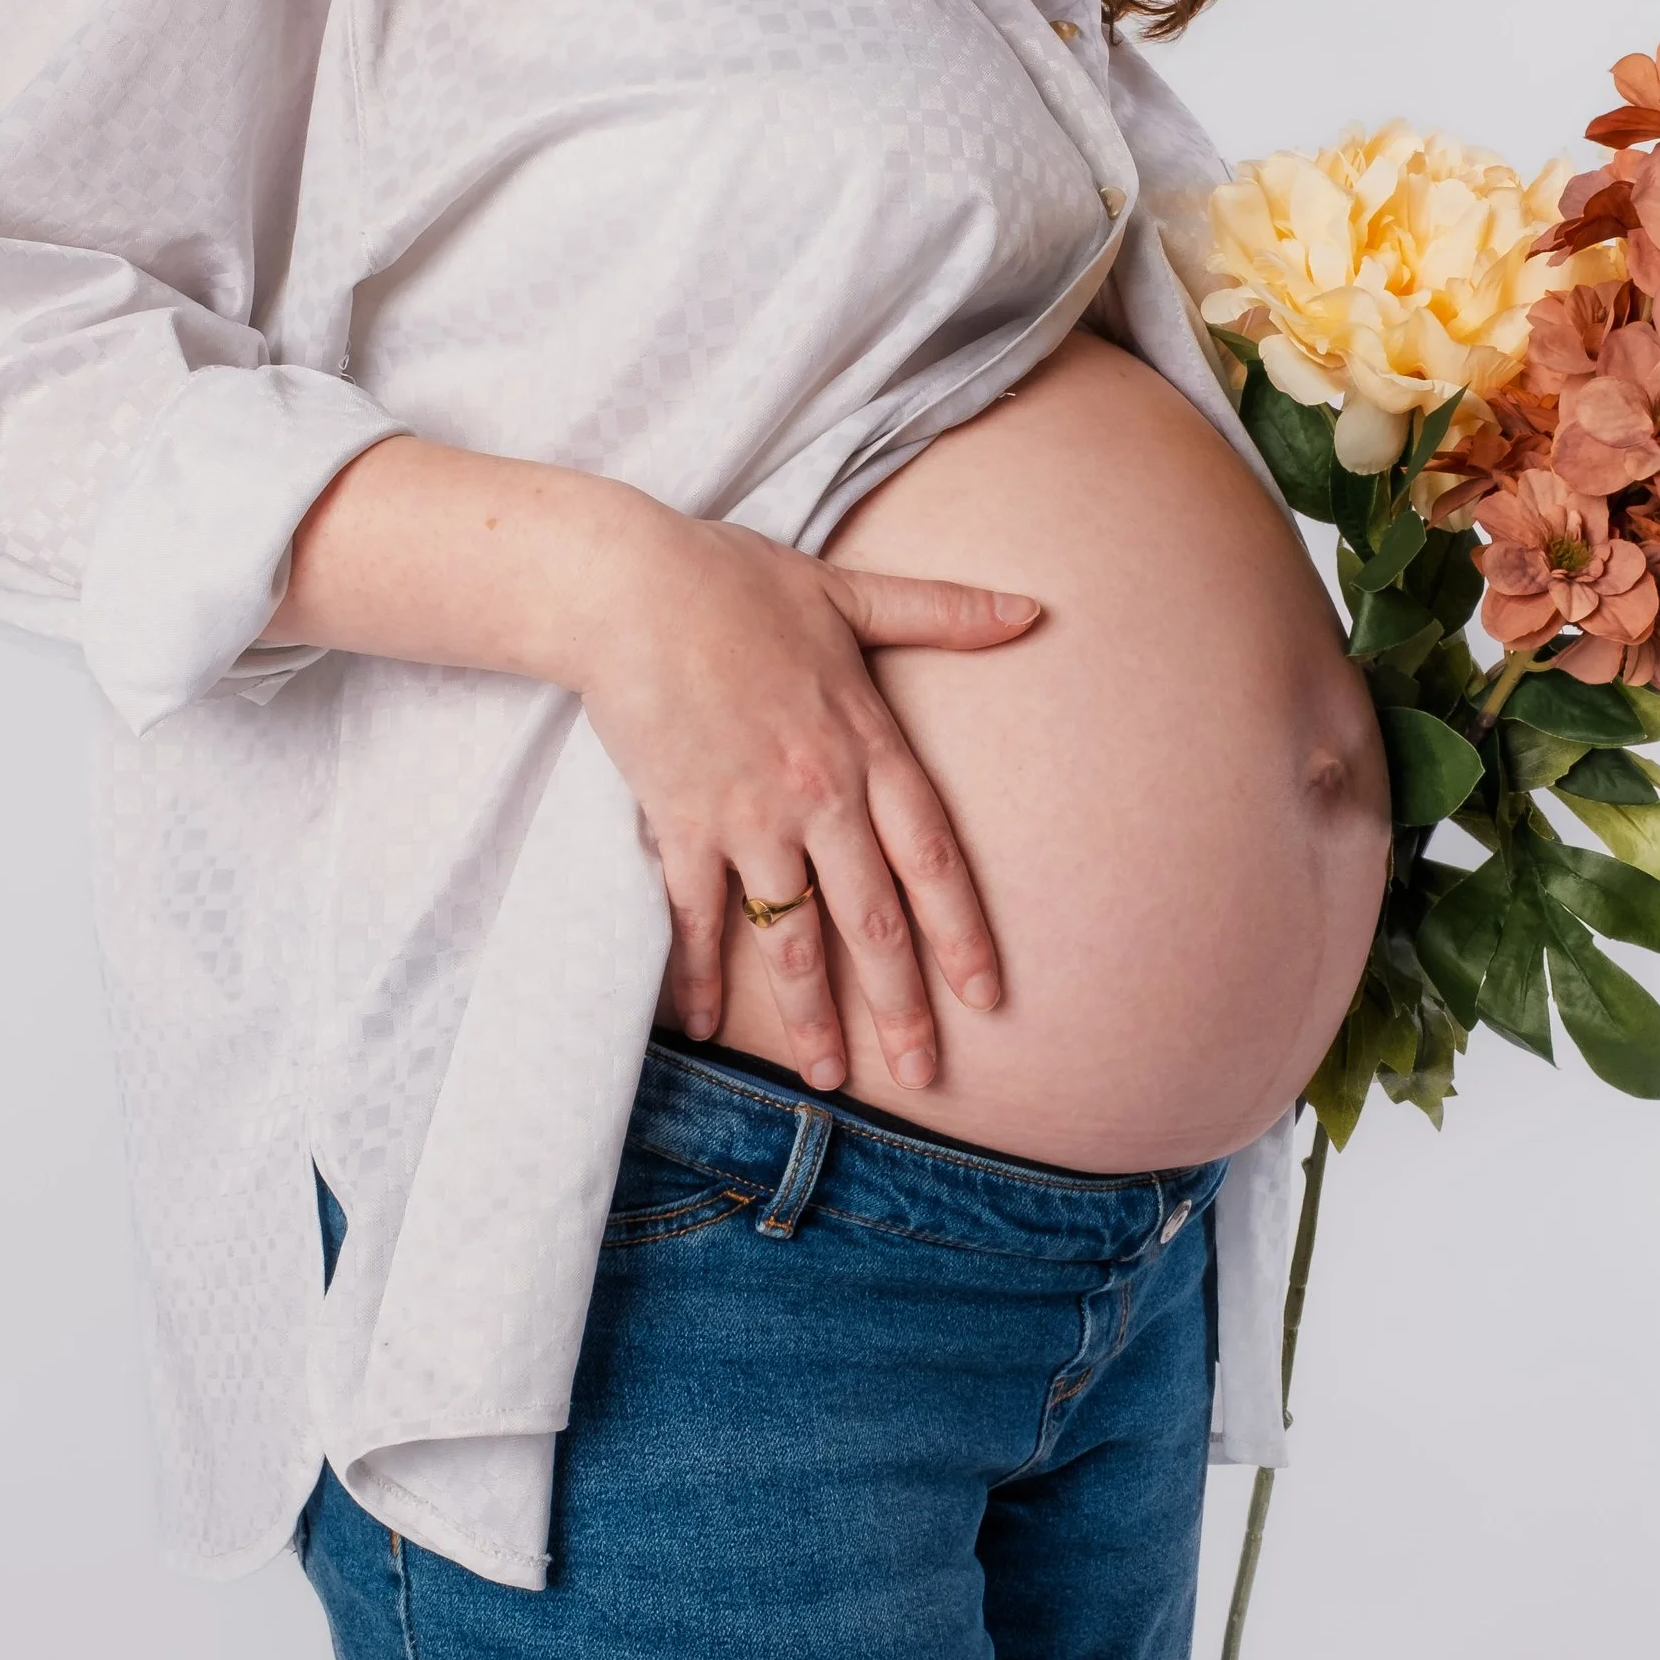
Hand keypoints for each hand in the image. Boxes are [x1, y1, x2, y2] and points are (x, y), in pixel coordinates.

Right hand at [575, 517, 1040, 1093]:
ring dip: (810, 1015)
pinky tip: (703, 1027)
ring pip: (790, 936)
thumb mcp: (848, 592)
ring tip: (830, 1079)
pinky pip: (696, 917)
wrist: (626, 585)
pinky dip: (698, 975)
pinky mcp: (680, 823)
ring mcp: (746, 816)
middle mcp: (817, 794)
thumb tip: (1032, 610)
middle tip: (924, 1076)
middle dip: (900, 1005)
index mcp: (867, 744)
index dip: (963, 932)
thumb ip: (942, 611)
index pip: (932, 856)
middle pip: (872, 919)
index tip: (986, 995)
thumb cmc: (735, 580)